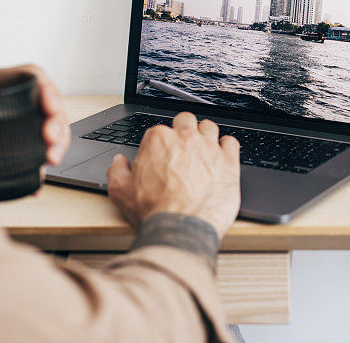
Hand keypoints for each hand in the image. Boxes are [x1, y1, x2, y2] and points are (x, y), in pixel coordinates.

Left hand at [0, 64, 70, 200]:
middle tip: (50, 140)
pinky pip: (42, 155)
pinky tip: (40, 179)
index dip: (46, 88)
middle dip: (57, 121)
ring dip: (59, 143)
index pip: (29, 77)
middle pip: (48, 104)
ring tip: (51, 159)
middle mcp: (11, 105)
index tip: (50, 106)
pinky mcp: (21, 153)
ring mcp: (19, 129)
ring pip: (53, 128)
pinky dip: (46, 169)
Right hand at [107, 112, 240, 238]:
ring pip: (209, 127)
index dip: (160, 144)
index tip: (161, 156)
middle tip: (182, 147)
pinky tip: (222, 156)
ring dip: (205, 135)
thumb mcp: (120, 191)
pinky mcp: (229, 162)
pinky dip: (227, 147)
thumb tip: (119, 162)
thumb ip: (118, 171)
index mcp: (158, 140)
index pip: (160, 130)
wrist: (180, 228)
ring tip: (202, 149)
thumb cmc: (153, 211)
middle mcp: (185, 138)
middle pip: (186, 121)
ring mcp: (209, 148)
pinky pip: (231, 142)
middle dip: (183, 130)